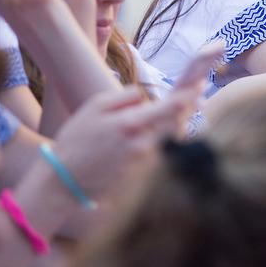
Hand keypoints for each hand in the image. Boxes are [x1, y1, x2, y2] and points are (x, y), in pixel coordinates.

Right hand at [50, 87, 190, 198]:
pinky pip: (162, 153)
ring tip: (190, 106)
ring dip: (181, 122)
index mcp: (130, 124)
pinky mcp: (143, 175)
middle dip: (190, 107)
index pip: (170, 108)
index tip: (201, 85)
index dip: (188, 96)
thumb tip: (145, 95)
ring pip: (171, 138)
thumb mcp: (94, 106)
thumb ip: (124, 96)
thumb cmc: (76, 139)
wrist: (64, 181)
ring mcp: (144, 162)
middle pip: (177, 123)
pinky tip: (172, 129)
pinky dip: (169, 139)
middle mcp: (142, 145)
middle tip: (200, 92)